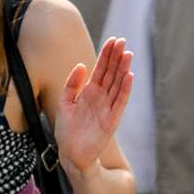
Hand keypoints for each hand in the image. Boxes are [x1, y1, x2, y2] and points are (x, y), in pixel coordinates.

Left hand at [54, 37, 133, 172]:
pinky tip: (129, 76)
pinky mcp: (112, 120)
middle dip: (117, 57)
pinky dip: (125, 89)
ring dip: (123, 69)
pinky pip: (120, 102)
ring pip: (118, 84)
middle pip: (112, 73)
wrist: (71, 153)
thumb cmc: (68, 130)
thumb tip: (82, 65)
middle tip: (123, 41)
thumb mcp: (64, 103)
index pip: (101, 69)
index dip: (107, 55)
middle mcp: (101, 97)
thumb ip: (72, 84)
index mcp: (90, 92)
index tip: (113, 40)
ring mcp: (108, 107)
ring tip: (128, 54)